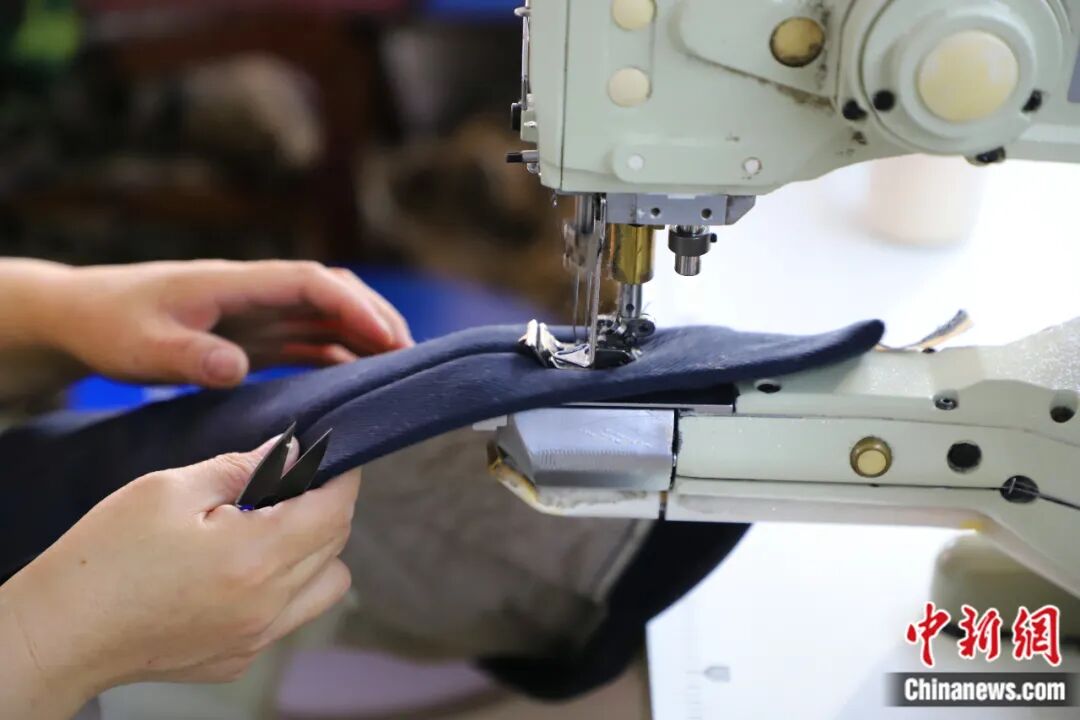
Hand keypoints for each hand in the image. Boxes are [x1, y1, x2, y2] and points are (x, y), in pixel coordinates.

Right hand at [0, 437, 360, 716]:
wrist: (61, 632)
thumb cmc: (106, 556)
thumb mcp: (169, 490)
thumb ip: (242, 468)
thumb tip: (290, 453)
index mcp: (256, 557)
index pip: (336, 511)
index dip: (342, 477)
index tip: (333, 458)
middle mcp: (267, 605)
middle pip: (336, 547)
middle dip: (327, 508)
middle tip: (293, 485)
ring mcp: (256, 638)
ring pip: (326, 587)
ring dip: (316, 552)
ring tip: (269, 530)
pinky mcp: (239, 659)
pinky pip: (290, 616)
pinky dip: (285, 588)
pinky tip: (241, 570)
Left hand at [40, 259, 411, 387]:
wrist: (85, 316)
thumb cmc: (111, 324)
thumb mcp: (141, 345)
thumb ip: (188, 356)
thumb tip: (236, 368)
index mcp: (235, 283)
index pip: (310, 282)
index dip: (353, 306)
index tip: (386, 336)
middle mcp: (256, 293)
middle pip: (332, 292)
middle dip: (375, 318)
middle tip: (410, 356)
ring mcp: (258, 313)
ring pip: (327, 316)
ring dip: (364, 336)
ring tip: (399, 369)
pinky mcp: (254, 335)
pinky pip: (308, 339)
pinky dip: (339, 354)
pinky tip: (358, 379)